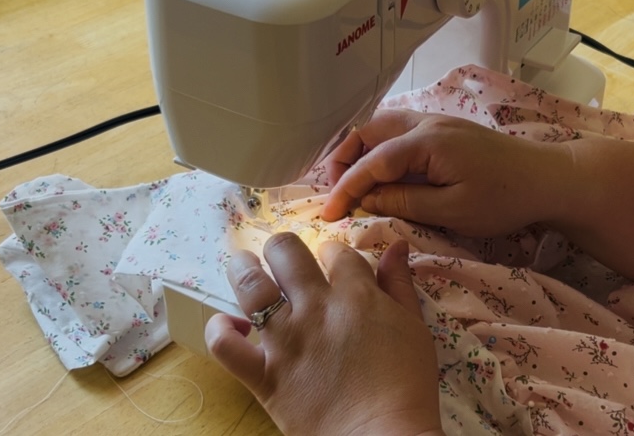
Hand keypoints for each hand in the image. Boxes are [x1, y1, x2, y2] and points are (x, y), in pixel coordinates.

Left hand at [205, 232, 443, 435]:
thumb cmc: (406, 387)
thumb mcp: (414, 328)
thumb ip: (399, 284)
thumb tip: (395, 246)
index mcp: (355, 295)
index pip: (336, 251)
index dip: (334, 253)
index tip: (334, 265)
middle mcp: (315, 309)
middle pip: (286, 252)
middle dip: (284, 248)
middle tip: (285, 260)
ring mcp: (285, 342)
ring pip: (249, 285)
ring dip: (243, 268)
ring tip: (245, 267)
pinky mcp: (264, 377)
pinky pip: (225, 347)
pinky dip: (219, 331)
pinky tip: (231, 325)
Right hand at [321, 109, 571, 237]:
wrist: (548, 178)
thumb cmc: (504, 198)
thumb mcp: (453, 210)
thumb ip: (405, 202)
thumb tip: (366, 200)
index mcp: (427, 141)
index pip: (372, 162)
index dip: (345, 187)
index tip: (328, 213)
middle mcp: (426, 122)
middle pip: (368, 131)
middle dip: (343, 160)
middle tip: (335, 194)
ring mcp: (435, 121)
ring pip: (380, 126)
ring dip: (359, 150)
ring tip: (350, 182)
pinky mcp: (443, 129)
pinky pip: (397, 130)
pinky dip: (377, 147)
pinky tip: (378, 171)